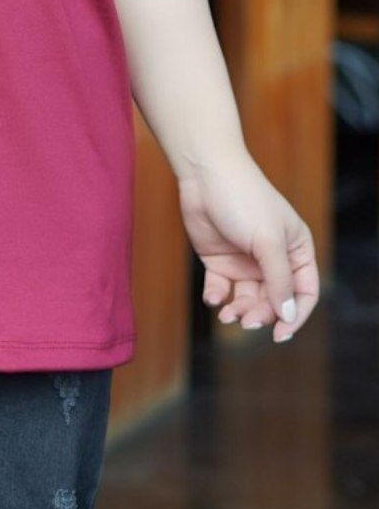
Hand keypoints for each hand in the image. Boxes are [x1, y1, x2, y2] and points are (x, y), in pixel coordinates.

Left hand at [178, 147, 318, 342]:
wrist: (204, 174)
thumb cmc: (243, 199)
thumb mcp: (267, 241)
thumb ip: (279, 280)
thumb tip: (287, 315)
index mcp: (296, 250)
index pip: (304, 293)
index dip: (295, 315)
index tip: (280, 334)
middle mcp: (272, 258)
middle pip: (274, 300)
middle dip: (262, 314)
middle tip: (246, 321)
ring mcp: (245, 260)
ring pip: (248, 298)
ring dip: (240, 310)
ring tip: (228, 315)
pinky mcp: (219, 259)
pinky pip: (222, 288)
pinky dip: (218, 297)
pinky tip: (214, 298)